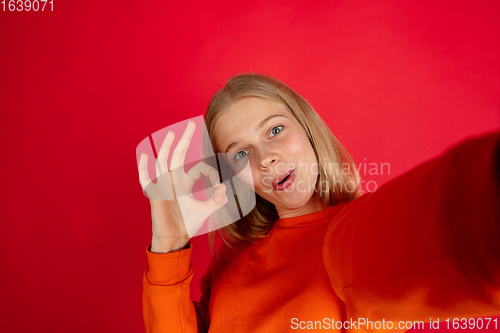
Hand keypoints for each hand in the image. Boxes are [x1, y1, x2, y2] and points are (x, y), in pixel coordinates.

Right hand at [138, 120, 228, 252]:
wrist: (174, 239)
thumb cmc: (187, 224)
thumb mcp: (206, 211)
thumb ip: (216, 200)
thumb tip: (225, 188)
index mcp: (185, 183)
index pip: (198, 168)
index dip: (211, 173)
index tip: (218, 185)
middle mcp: (173, 181)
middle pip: (178, 155)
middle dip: (184, 139)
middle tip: (191, 124)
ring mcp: (163, 186)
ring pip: (163, 162)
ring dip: (167, 148)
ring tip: (170, 134)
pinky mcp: (154, 195)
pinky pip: (145, 179)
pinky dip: (143, 168)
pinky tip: (145, 155)